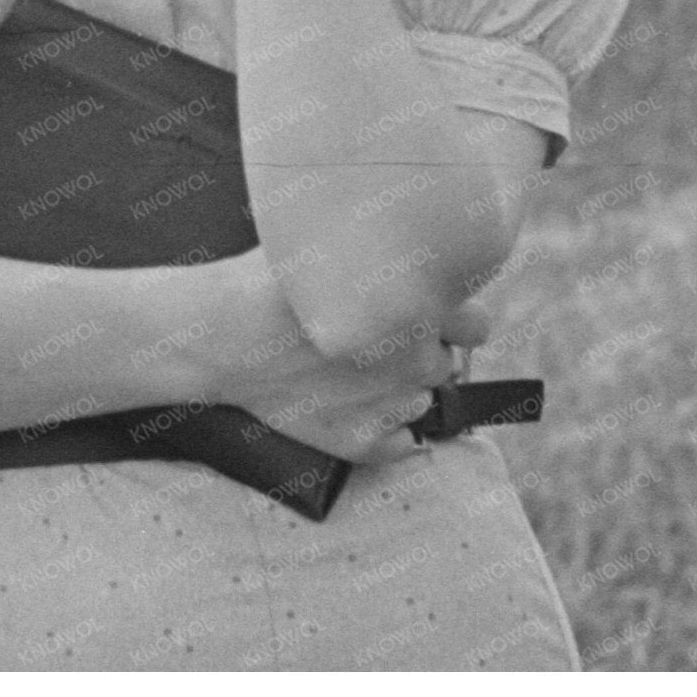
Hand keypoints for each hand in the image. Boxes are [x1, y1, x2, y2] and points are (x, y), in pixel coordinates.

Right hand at [202, 254, 486, 465]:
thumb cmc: (271, 282)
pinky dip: (384, 432)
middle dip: (420, 355)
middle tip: (375, 345)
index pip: (477, 324)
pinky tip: (346, 406)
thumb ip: (392, 265)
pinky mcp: (363, 442)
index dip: (453, 321)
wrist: (219, 333)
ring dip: (399, 391)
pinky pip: (402, 445)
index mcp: (418, 307)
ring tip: (346, 372)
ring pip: (420, 403)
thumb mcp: (338, 251)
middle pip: (446, 364)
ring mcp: (391, 404)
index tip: (431, 320)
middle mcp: (415, 358)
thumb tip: (427, 274)